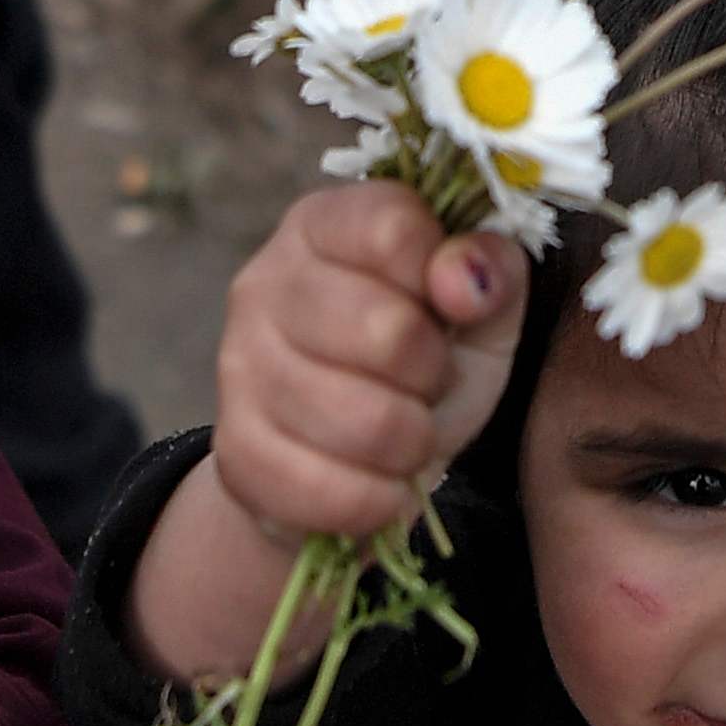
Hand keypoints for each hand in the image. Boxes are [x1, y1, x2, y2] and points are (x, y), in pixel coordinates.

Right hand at [123, 188, 526, 689]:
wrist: (347, 463)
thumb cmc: (418, 366)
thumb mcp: (477, 309)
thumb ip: (490, 271)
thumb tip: (464, 276)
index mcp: (323, 225)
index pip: (392, 226)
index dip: (447, 275)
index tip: (452, 305)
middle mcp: (264, 283)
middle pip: (387, 329)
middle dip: (435, 372)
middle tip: (429, 383)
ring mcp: (238, 368)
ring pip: (365, 420)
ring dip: (413, 442)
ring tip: (408, 435)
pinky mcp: (235, 452)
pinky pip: (330, 490)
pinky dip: (378, 501)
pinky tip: (383, 486)